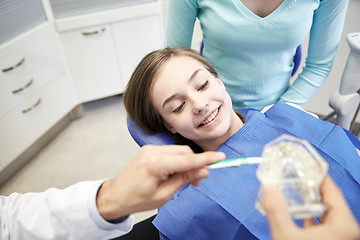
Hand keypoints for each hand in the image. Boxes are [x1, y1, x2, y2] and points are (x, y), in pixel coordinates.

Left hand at [96, 145, 224, 220]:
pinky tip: (176, 172)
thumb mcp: (164, 195)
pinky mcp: (150, 150)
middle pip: (185, 152)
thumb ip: (184, 180)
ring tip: (186, 179)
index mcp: (157, 164)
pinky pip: (171, 152)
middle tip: (199, 180)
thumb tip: (202, 171)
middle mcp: (154, 152)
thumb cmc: (137, 199)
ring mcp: (151, 149)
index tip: (221, 157)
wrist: (117, 195)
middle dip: (196, 164)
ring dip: (187, 162)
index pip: (188, 160)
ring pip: (179, 151)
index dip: (206, 159)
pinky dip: (178, 160)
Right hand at [262, 175, 359, 239]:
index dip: (317, 174)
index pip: (331, 189)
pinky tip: (292, 211)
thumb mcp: (286, 236)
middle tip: (293, 175)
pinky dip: (306, 216)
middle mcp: (345, 230)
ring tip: (289, 190)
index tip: (306, 163)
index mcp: (343, 225)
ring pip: (323, 212)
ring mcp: (338, 236)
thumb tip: (269, 189)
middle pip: (327, 199)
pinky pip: (320, 224)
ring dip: (306, 202)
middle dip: (308, 187)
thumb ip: (276, 211)